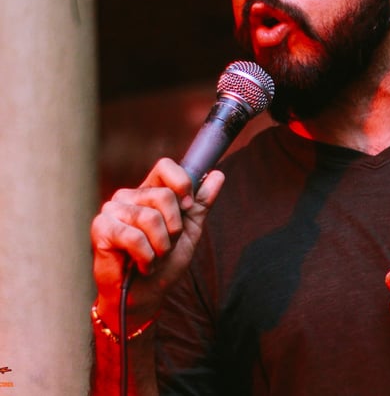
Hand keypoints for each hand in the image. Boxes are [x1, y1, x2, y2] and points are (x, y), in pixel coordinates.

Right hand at [90, 158, 223, 328]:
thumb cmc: (164, 263)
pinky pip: (134, 237)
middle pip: (164, 195)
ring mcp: (112, 210)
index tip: (188, 207)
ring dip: (161, 246)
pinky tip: (142, 265)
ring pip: (151, 218)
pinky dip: (146, 257)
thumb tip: (217, 174)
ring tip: (154, 258)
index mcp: (149, 191)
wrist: (144, 296)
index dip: (182, 183)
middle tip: (166, 245)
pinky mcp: (100, 228)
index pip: (165, 166)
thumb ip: (201, 203)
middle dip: (174, 228)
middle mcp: (128, 196)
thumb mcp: (189, 230)